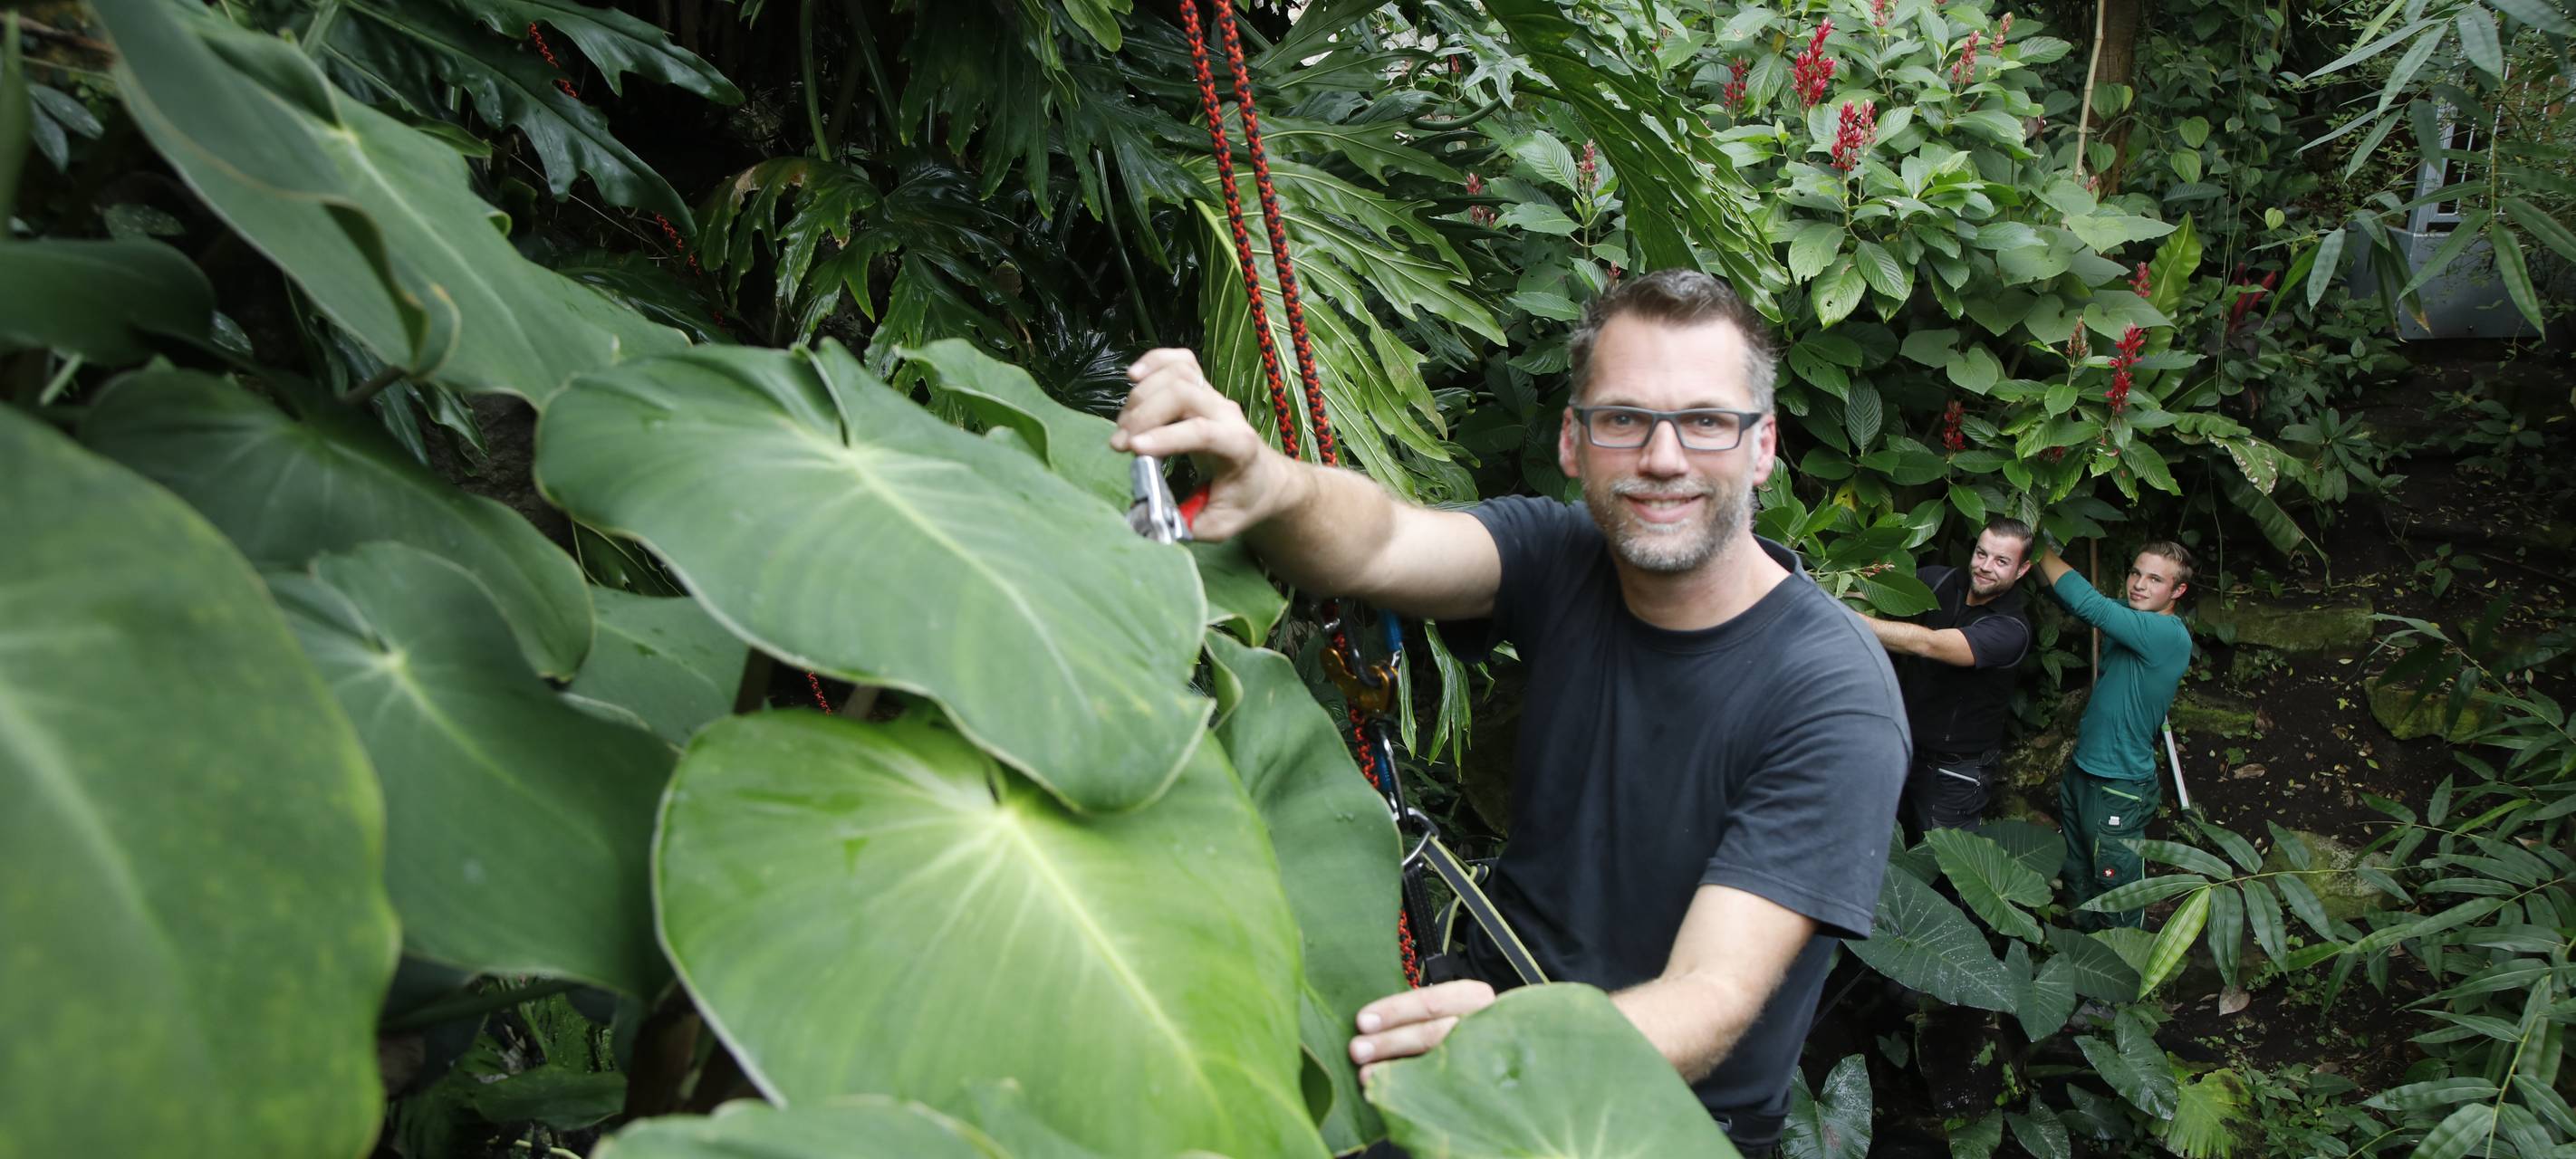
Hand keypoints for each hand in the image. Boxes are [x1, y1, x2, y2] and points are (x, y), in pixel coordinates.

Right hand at [1112, 349, 1291, 540]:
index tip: (1134, 450)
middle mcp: (1227, 414)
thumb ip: (1187, 524)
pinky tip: (1133, 377)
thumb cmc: (1244, 501)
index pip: (1203, 431)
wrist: (1264, 479)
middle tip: (1119, 445)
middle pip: (1184, 393)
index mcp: (1238, 446)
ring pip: (1177, 374)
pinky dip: (1154, 361)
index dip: (1167, 437)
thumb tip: (1149, 518)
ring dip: (1141, 395)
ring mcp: (1214, 397)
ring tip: (1123, 427)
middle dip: (1144, 415)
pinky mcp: (1202, 390)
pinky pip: (1180, 361)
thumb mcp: (1220, 525)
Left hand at [1348, 979, 1494, 1081]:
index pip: (1431, 1002)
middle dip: (1389, 1043)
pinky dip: (1412, 1091)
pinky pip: (1443, 1089)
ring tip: (1365, 1076)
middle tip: (1356, 1050)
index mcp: (1474, 997)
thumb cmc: (1463, 1022)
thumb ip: (1421, 1012)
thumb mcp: (1451, 1006)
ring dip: (1395, 1071)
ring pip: (1436, 1065)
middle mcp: (1484, 1026)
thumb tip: (1369, 1023)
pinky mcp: (1480, 1086)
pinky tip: (1389, 1095)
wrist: (1516, 1051)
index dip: (1394, 1011)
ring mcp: (1484, 1058)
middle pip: (1432, 1035)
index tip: (1362, 1021)